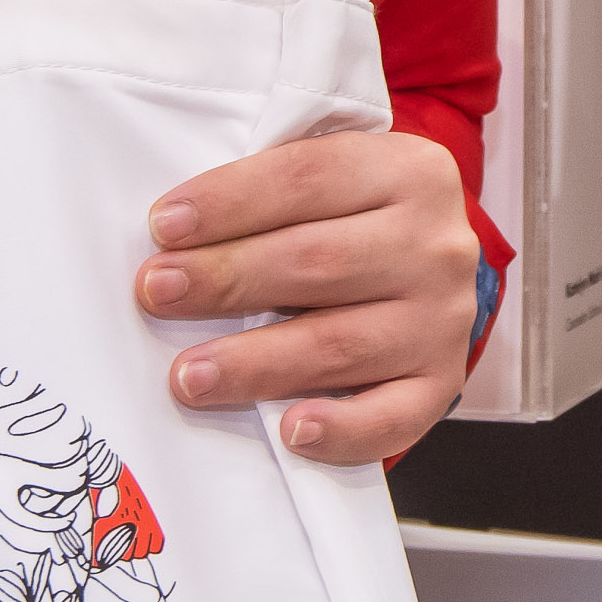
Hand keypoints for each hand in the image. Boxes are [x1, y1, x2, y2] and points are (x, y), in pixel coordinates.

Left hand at [137, 127, 480, 466]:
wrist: (424, 272)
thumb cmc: (350, 222)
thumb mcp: (328, 183)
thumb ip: (269, 195)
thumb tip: (173, 237)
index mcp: (406, 170)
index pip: (308, 176)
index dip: (231, 201)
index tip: (163, 227)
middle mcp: (435, 244)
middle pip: (321, 260)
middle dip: (228, 279)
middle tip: (156, 294)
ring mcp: (444, 318)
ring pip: (342, 343)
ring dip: (256, 363)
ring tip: (189, 376)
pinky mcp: (442, 383)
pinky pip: (393, 416)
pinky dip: (341, 430)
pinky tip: (290, 431)